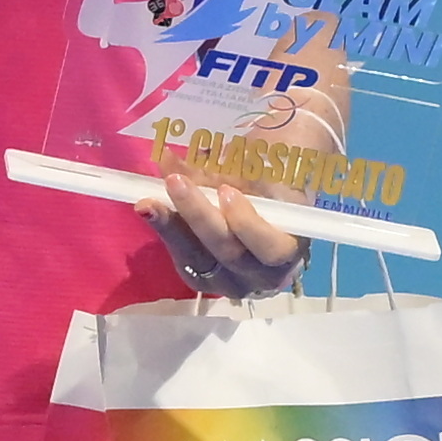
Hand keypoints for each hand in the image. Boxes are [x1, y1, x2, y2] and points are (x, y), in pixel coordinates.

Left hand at [148, 173, 308, 298]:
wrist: (270, 185)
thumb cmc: (276, 172)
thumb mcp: (263, 163)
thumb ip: (230, 164)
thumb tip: (180, 160)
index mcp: (293, 247)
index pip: (273, 247)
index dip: (248, 224)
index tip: (227, 191)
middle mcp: (265, 274)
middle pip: (228, 252)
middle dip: (198, 216)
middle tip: (176, 181)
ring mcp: (233, 280)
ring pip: (198, 260)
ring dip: (172, 227)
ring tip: (150, 200)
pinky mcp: (205, 277)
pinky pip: (183, 258)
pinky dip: (166, 231)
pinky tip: (149, 209)